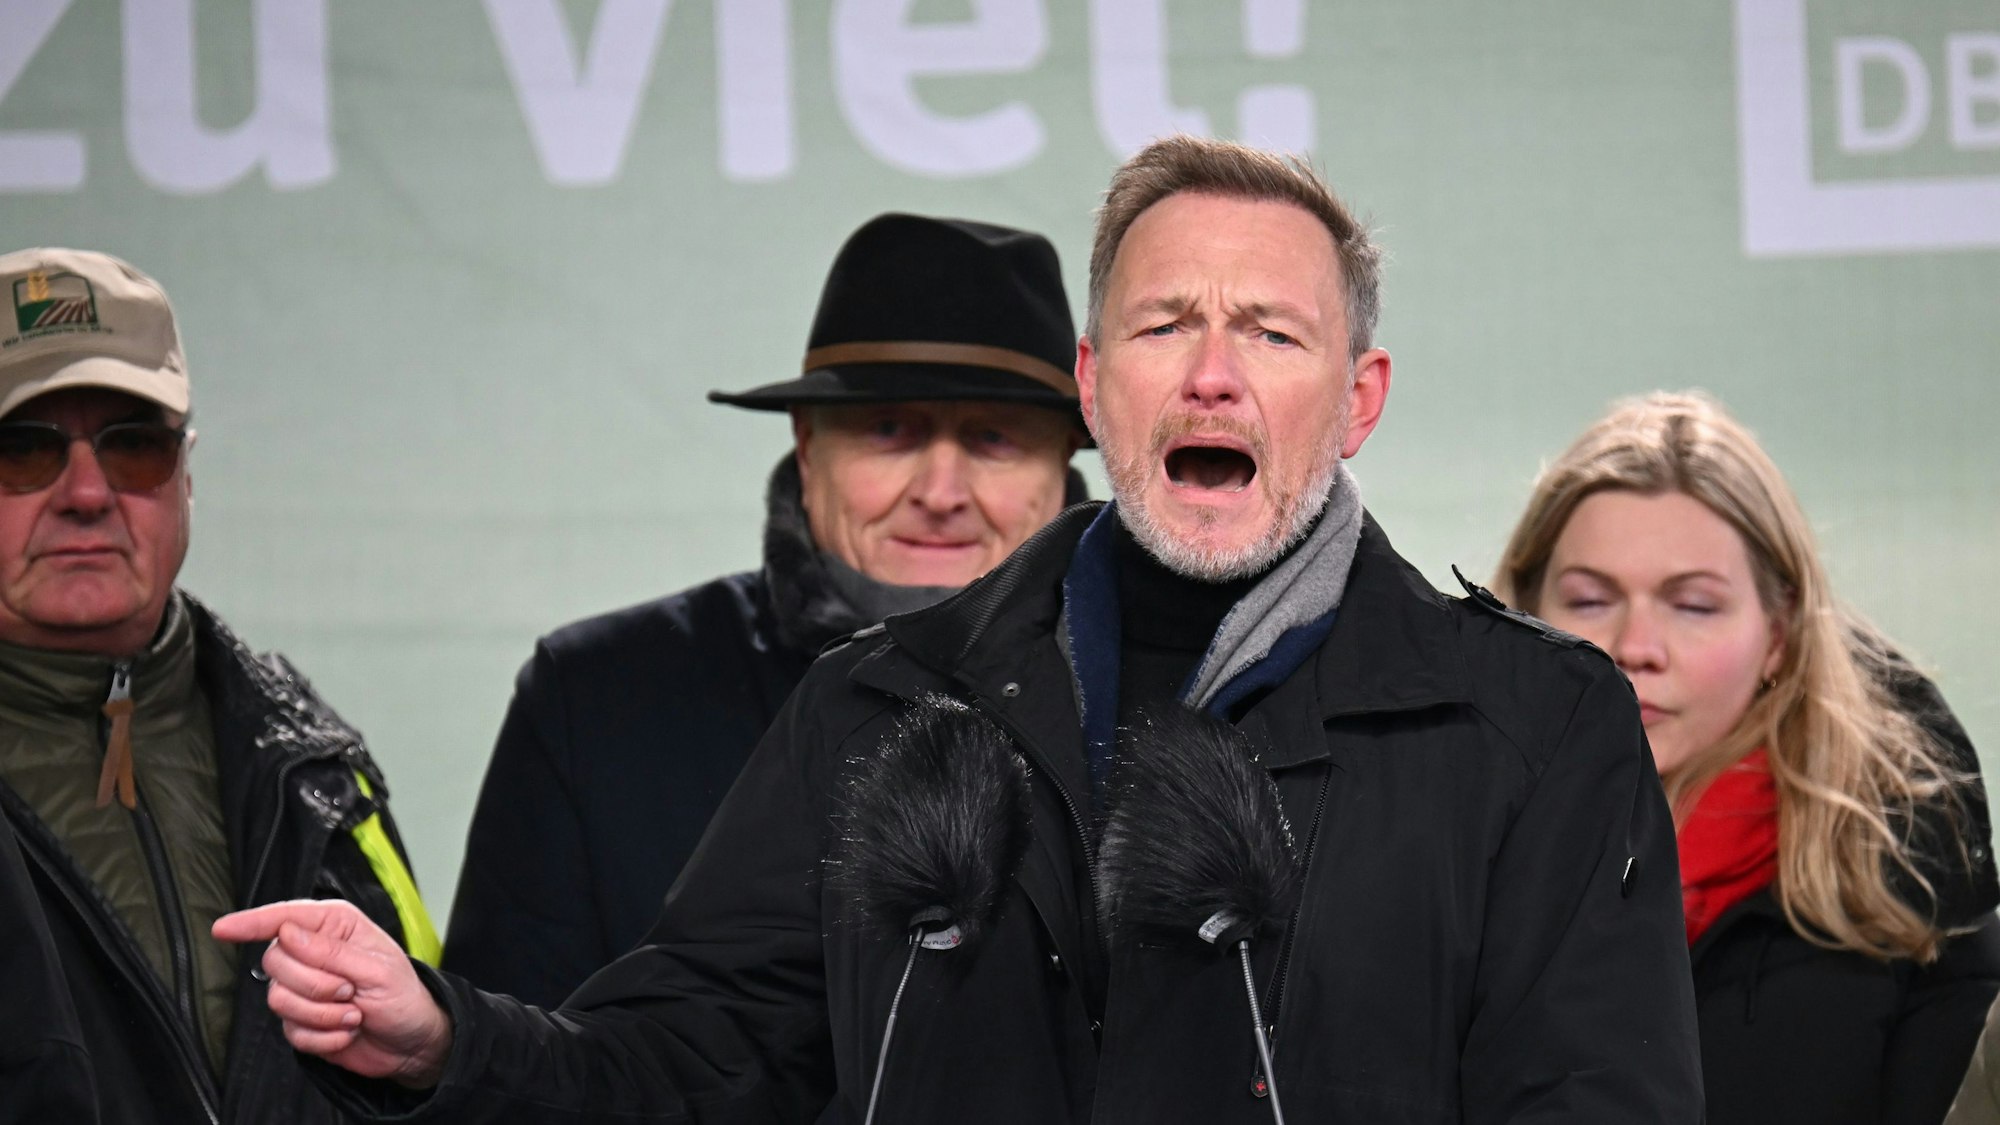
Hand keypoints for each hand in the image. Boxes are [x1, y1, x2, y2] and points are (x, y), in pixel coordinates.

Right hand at [213, 899, 453, 1087]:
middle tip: (350, 991)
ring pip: (278, 1000)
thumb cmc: (404, 996)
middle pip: (275, 962)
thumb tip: (287, 933)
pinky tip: (347, 1031)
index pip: (283, 918)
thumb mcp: (377, 970)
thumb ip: (331, 952)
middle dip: (314, 985)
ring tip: (354, 1013)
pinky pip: (291, 1031)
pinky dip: (324, 1036)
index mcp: (335, 926)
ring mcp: (304, 989)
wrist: (411, 1042)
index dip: (250, 922)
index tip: (223, 929)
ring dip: (322, 1014)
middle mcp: (313, 953)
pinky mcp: (301, 1021)